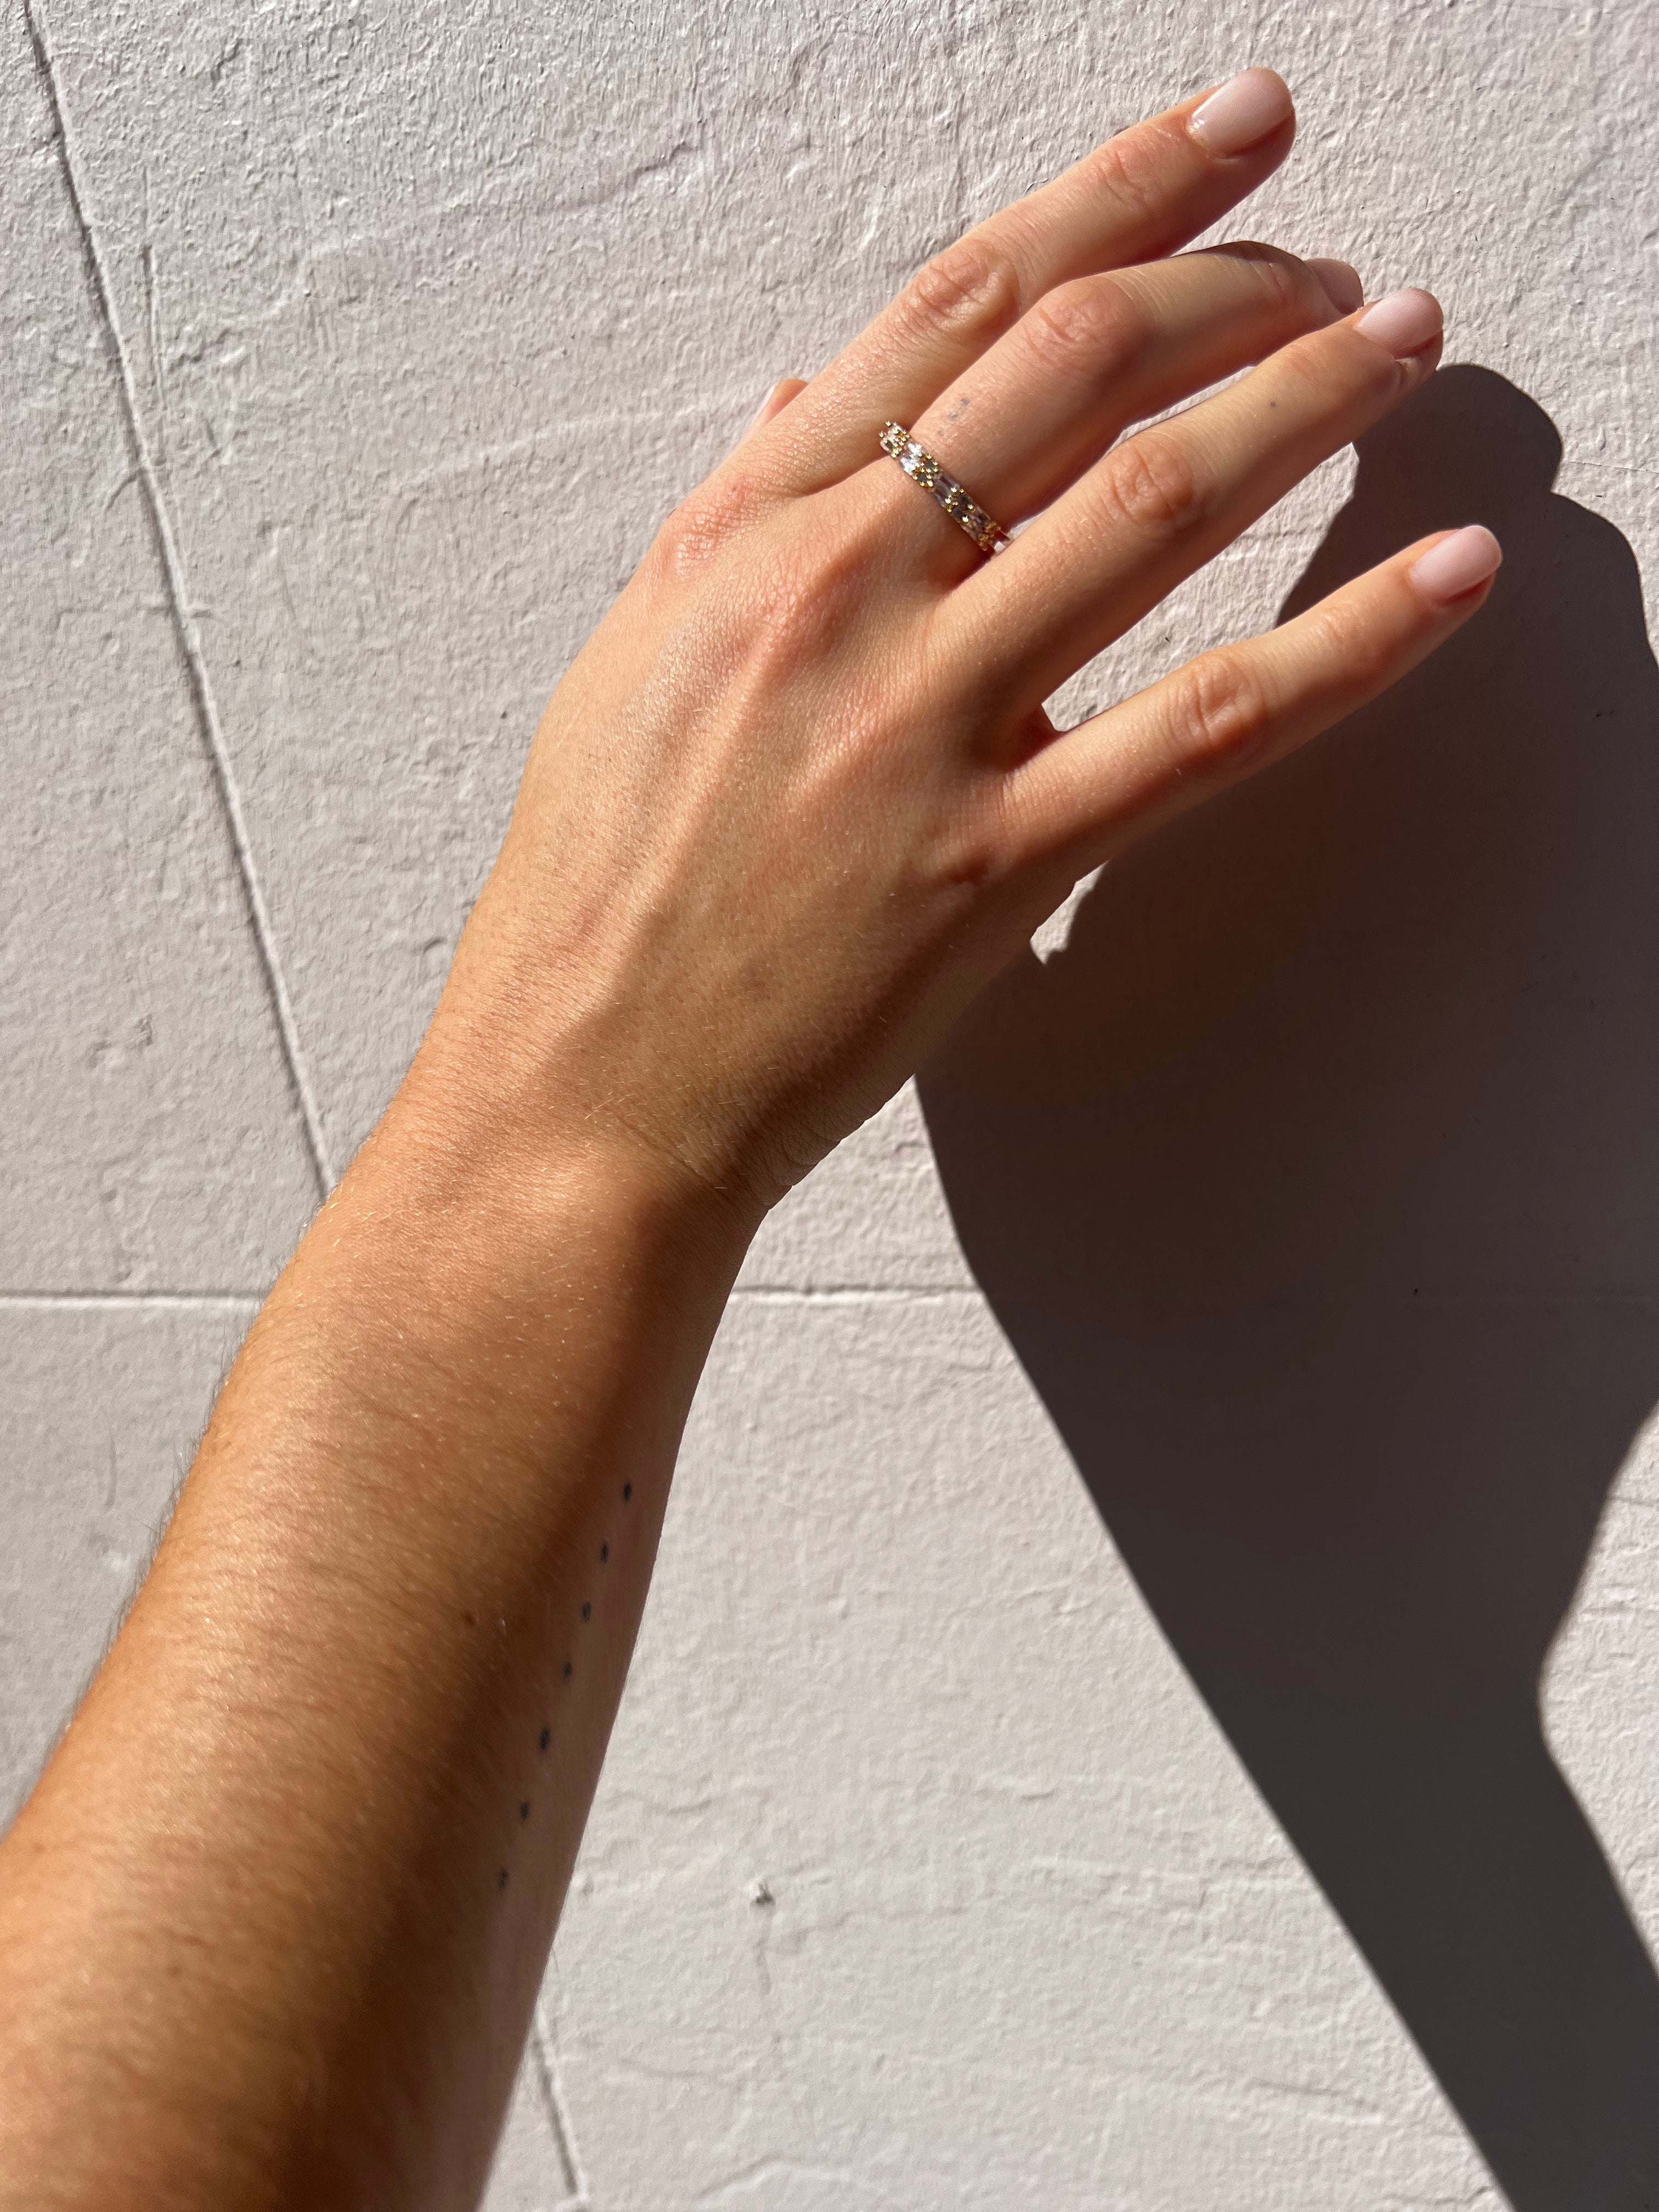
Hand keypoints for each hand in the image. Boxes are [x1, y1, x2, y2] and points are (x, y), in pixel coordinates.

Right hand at [412, 68, 1497, 1221]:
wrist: (579, 1084)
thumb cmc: (597, 892)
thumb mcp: (634, 664)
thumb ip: (733, 518)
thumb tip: (804, 402)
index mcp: (749, 538)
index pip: (956, 310)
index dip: (1112, 196)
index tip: (1218, 142)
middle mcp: (839, 597)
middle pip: (1073, 368)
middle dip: (1231, 279)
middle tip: (1331, 262)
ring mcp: (922, 726)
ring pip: (1151, 508)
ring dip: (1303, 403)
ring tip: (1396, 345)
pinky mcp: (994, 860)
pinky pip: (1204, 724)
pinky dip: (1345, 643)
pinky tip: (1445, 575)